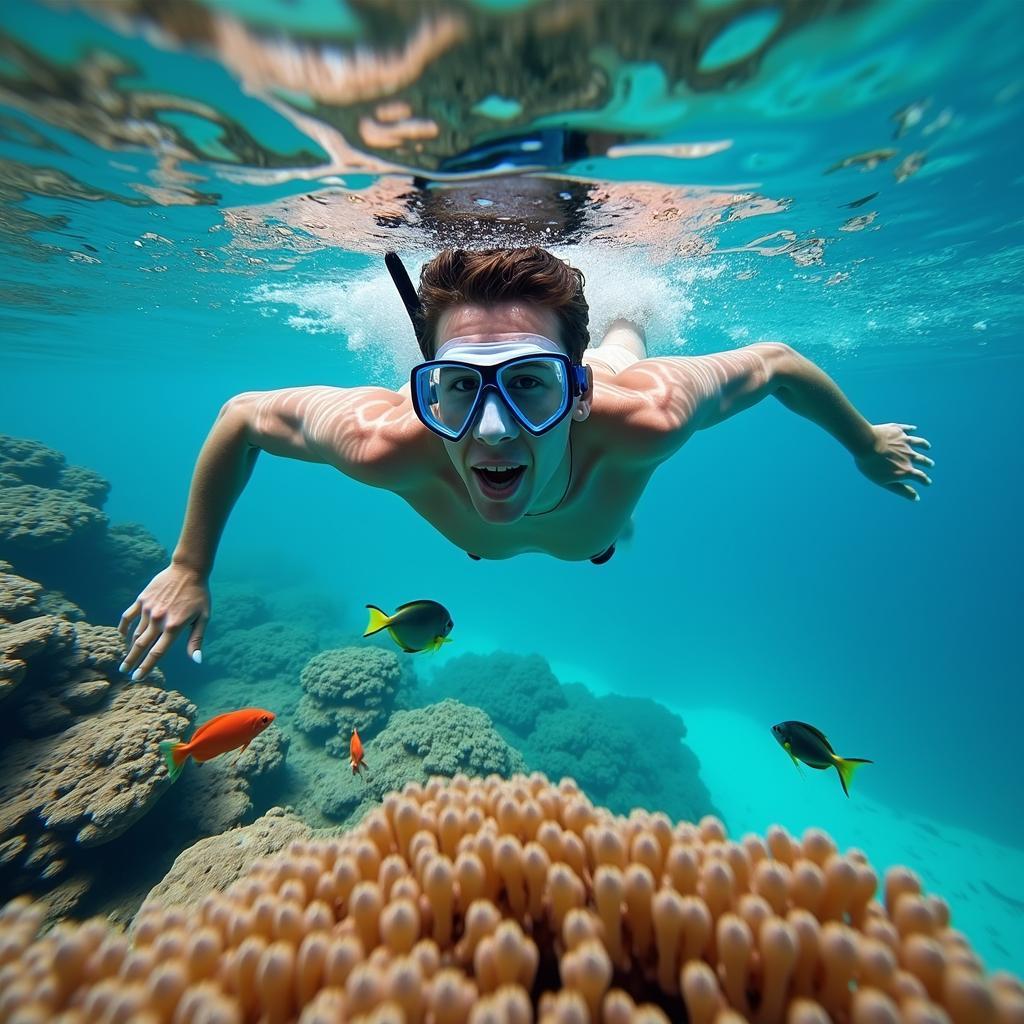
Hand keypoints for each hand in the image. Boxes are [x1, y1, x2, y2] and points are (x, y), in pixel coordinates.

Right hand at [118, 563, 210, 680]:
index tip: (137, 678)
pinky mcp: (141, 599)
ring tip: (126, 658)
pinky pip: (127, 616)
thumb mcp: (203, 618)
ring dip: (129, 647)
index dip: (146, 667)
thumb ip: (196, 640)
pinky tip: (122, 635)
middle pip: (141, 646)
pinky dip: (124, 627)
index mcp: (174, 627)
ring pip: (135, 633)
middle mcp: (158, 619)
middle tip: (124, 672)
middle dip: (132, 661)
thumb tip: (196, 660)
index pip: (156, 653)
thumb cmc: (199, 595)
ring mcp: (148, 609)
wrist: (188, 570)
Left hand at [854, 423, 933, 500]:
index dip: (924, 480)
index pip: (920, 476)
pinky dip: (911, 429)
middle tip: (930, 464)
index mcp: (906, 469)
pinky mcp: (897, 430)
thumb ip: (901, 490)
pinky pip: (906, 429)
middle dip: (927, 463)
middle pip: (922, 459)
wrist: (865, 444)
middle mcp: (909, 455)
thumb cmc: (871, 465)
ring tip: (927, 447)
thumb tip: (916, 498)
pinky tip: (913, 429)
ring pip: (918, 443)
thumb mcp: (884, 482)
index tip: (927, 482)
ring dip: (924, 445)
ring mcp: (904, 442)